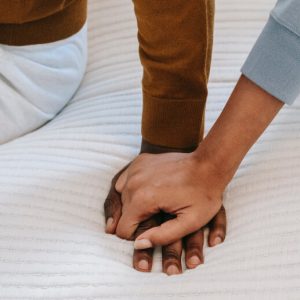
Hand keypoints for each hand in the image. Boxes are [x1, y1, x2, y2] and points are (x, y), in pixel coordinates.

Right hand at [104, 139, 225, 274]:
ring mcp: (135, 168)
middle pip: (122, 214)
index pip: (122, 229)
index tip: (153, 232)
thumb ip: (162, 236)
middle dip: (136, 220)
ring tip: (154, 205)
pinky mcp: (139, 161)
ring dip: (132, 205)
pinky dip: (131, 189)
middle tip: (158, 217)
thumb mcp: (189, 223)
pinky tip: (147, 191)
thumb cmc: (203, 195)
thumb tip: (138, 244)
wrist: (208, 165)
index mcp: (143, 198)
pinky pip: (124, 181)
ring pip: (121, 197)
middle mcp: (134, 182)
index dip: (137, 236)